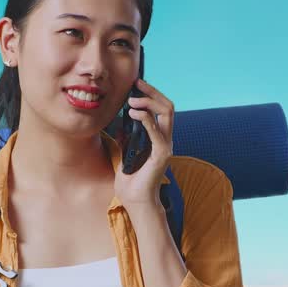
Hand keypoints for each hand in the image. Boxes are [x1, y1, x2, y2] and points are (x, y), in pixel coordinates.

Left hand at [114, 77, 174, 207]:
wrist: (135, 202)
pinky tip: (134, 113)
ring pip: (166, 113)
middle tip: (137, 84)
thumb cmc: (131, 182)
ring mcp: (165, 146)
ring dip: (149, 102)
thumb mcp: (124, 154)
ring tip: (132, 100)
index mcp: (158, 138)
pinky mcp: (161, 154)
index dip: (150, 95)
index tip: (136, 86)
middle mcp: (165, 140)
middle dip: (152, 92)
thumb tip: (121, 123)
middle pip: (167, 107)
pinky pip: (157, 131)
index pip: (161, 109)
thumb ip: (126, 138)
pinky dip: (147, 119)